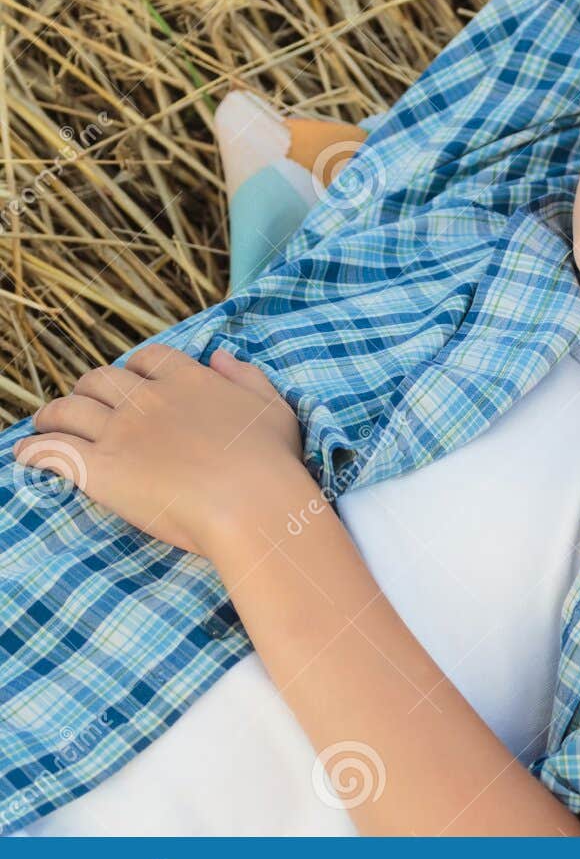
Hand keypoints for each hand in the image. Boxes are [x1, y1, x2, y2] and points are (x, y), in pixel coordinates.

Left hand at [13, 344, 305, 559]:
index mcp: (189, 380)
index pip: (149, 358)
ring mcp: (120, 432)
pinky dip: (34, 450)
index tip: (133, 381)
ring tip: (45, 425)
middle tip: (86, 405)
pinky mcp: (99, 468)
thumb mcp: (274, 408)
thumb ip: (246, 378)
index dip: (136, 368)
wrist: (251, 503)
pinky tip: (26, 455)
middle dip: (89, 389)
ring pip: (68, 410)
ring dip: (52, 415)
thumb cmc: (272, 461)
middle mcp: (148, 398)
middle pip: (101, 379)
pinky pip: (52, 451)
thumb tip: (220, 356)